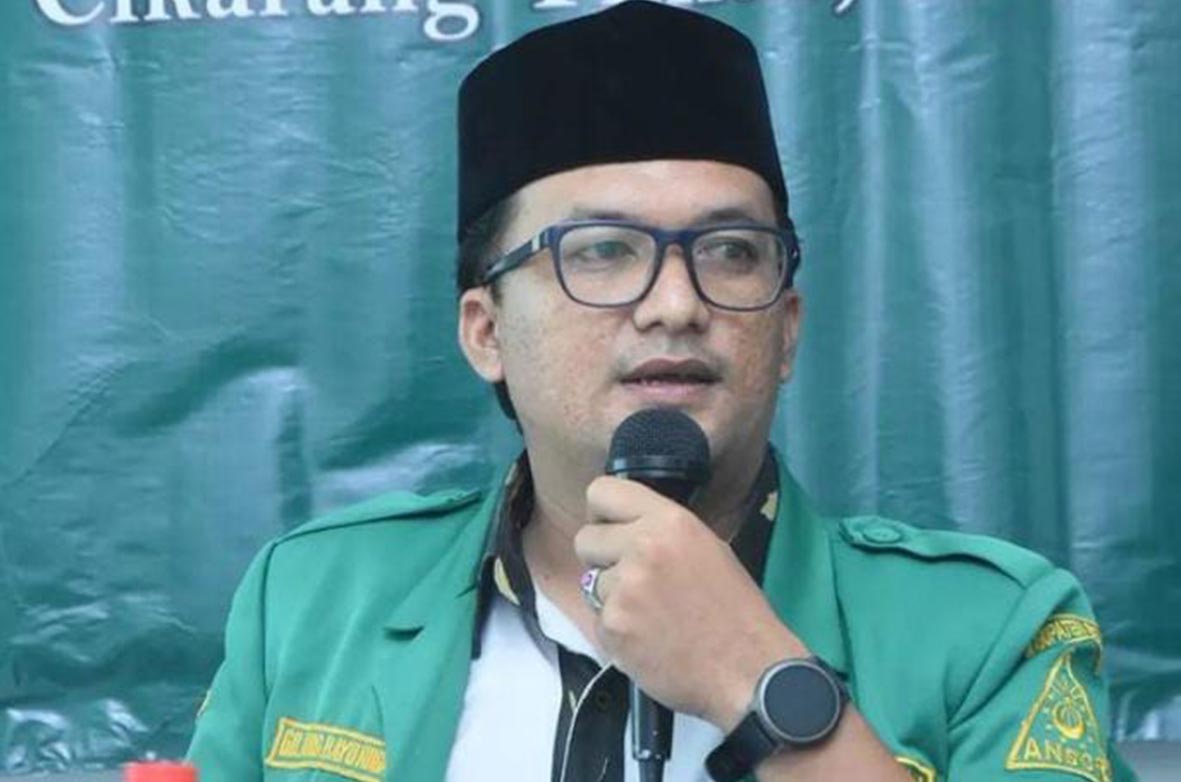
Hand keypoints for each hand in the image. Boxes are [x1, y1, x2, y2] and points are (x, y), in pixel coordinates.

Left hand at [574, 475, 809, 729]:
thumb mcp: (708, 550)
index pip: (601, 491)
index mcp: (670, 522)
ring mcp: (624, 588)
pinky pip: (597, 622)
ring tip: (650, 617)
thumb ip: (662, 534)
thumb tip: (624, 530)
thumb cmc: (736, 613)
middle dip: (601, 560)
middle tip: (630, 581)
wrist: (749, 673)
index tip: (610, 532)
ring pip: (590, 584)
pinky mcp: (613, 626)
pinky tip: (647, 642)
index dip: (601, 515)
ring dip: (612, 600)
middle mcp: (643, 547)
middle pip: (585, 539)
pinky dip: (616, 634)